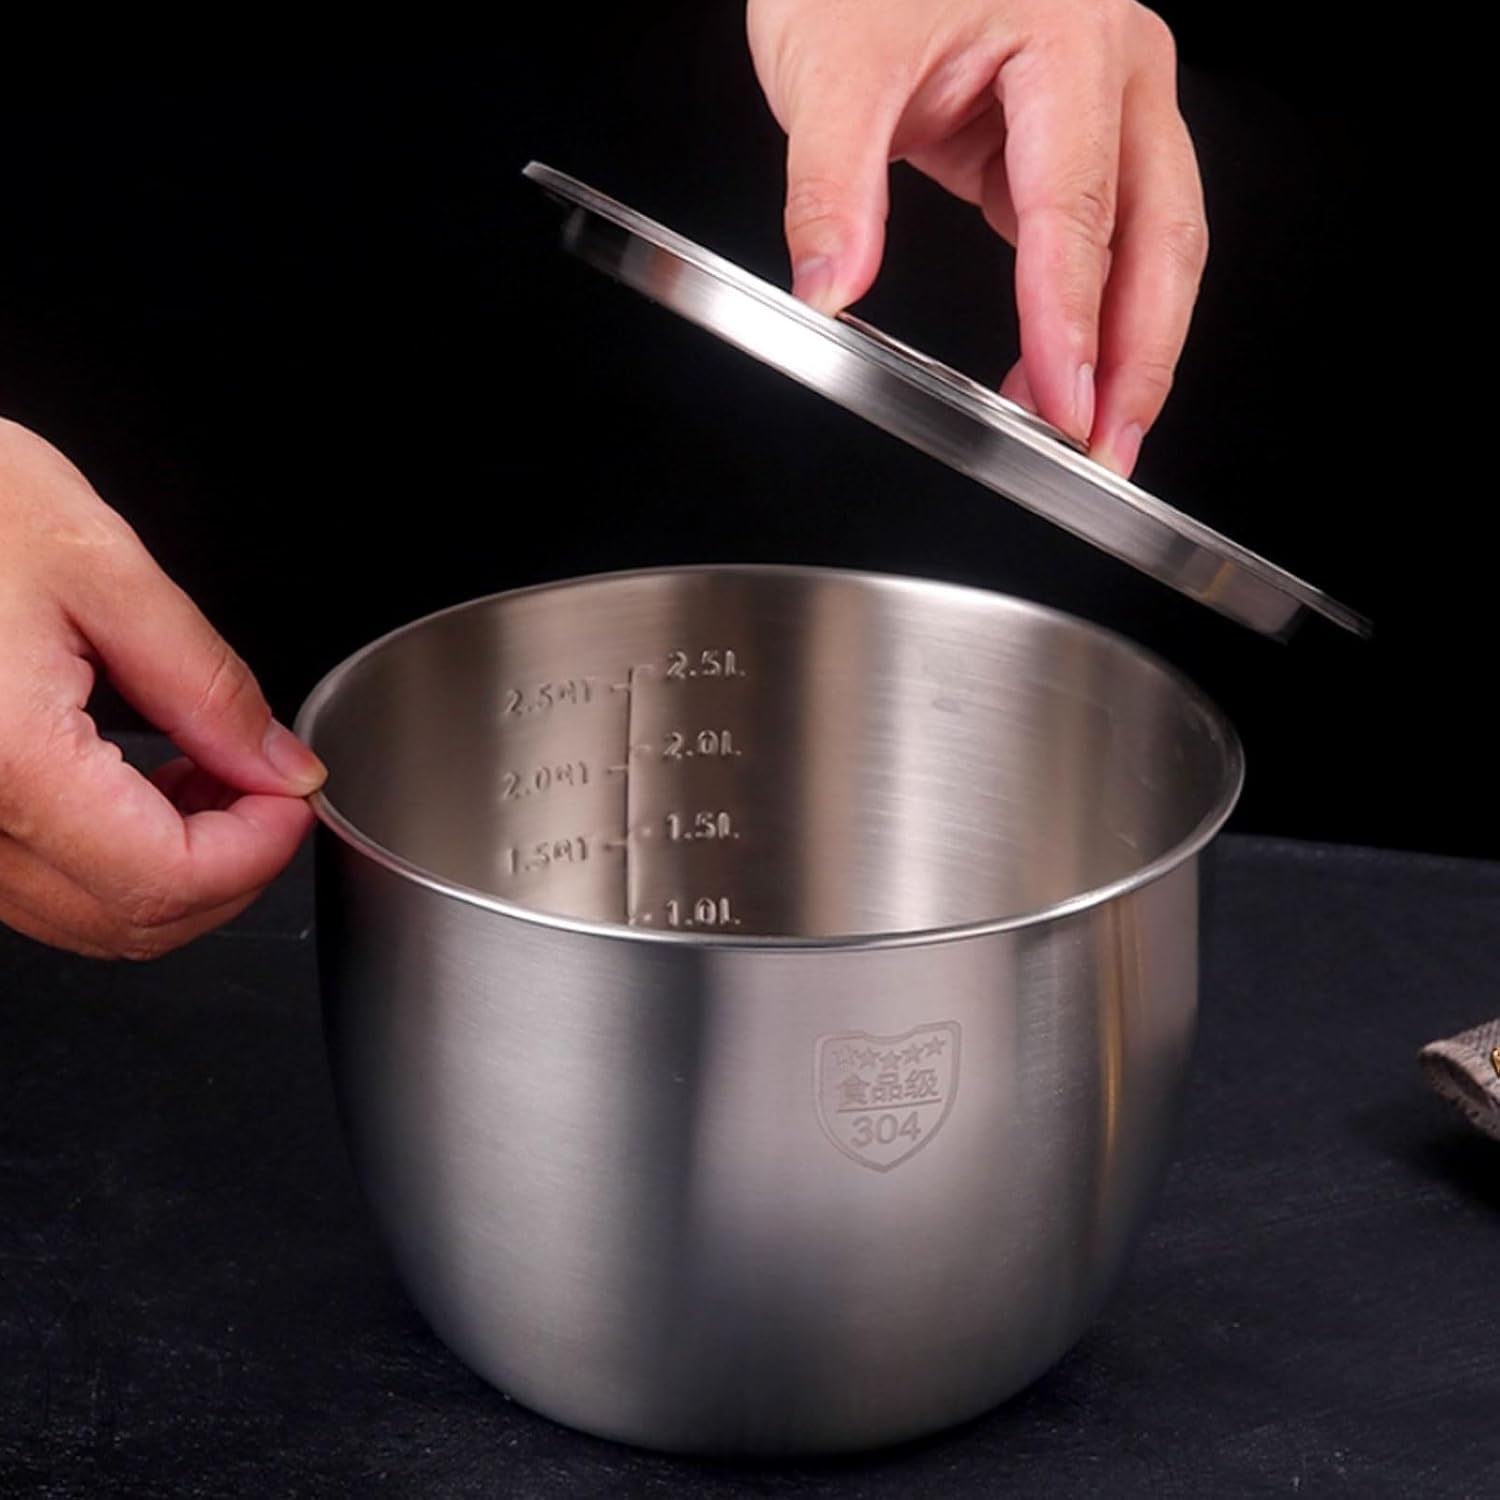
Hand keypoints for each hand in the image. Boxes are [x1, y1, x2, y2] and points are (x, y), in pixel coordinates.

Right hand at [0, 419, 323, 958]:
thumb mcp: (101, 568)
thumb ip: (206, 685)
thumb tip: (281, 768)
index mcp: (5, 758)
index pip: (164, 879)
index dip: (259, 852)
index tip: (295, 796)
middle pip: (131, 921)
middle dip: (230, 867)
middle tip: (267, 783)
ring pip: (88, 916)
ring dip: (178, 867)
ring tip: (209, 772)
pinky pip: (42, 884)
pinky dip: (118, 857)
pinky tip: (147, 783)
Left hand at [747, 0, 1206, 474]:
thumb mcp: (829, 68)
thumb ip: (831, 188)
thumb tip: (830, 291)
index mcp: (1068, 39)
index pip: (1077, 210)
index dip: (1071, 321)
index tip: (1062, 406)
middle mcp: (1110, 69)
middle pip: (1158, 235)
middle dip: (1139, 356)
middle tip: (1107, 451)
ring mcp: (1102, 104)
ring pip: (1152, 241)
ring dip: (1131, 345)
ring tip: (1095, 434)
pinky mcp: (1069, 137)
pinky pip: (1101, 237)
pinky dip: (1086, 312)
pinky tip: (1058, 371)